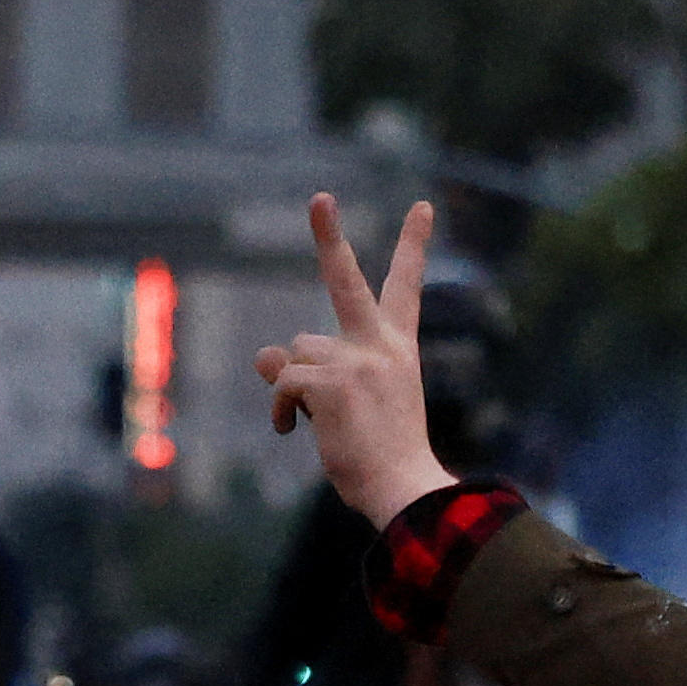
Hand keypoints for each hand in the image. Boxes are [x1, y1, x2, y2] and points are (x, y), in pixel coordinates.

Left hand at [252, 195, 450, 528]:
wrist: (405, 487)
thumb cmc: (386, 455)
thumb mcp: (360, 402)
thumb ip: (319, 370)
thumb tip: (265, 355)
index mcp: (399, 348)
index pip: (407, 287)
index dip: (413, 244)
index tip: (420, 206)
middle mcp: (381, 344)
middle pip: (346, 279)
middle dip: (330, 235)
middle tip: (320, 198)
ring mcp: (356, 360)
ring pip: (294, 352)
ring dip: (293, 388)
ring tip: (319, 422)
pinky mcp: (329, 382)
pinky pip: (281, 383)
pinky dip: (281, 412)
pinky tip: (296, 433)